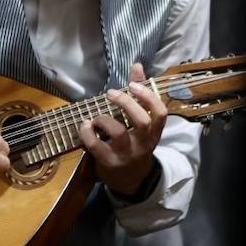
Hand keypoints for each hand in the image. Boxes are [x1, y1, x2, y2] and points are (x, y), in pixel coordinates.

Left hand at [80, 63, 166, 195]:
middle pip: (142, 122)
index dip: (149, 98)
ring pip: (118, 133)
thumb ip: (138, 95)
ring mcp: (126, 154)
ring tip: (95, 117)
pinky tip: (84, 126)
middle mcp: (143, 143)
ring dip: (103, 119)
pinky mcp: (108, 162)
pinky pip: (95, 145)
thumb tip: (137, 65)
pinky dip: (86, 132)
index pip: (160, 115)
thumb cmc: (134, 144)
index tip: (133, 85)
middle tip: (111, 93)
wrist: (130, 180)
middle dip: (126, 104)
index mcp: (153, 133)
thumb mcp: (140, 124)